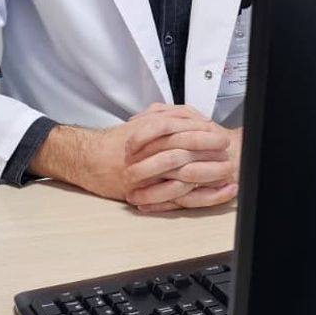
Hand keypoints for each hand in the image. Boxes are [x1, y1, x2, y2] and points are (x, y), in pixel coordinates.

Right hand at [28, 105, 227, 203]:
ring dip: (208, 173)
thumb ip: (165, 117)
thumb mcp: (140, 122)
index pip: (178, 126)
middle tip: (227, 149)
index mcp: (146, 132)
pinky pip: (174, 197)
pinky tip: (212, 192)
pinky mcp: (142, 193)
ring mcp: (143, 174)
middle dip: (209, 149)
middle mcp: (144, 152)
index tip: (219, 132)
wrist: (88, 160)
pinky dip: (198, 196)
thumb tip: (195, 119)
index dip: (202, 130)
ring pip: (181, 173)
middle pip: (183, 148)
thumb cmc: (116, 143)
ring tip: (227, 171)